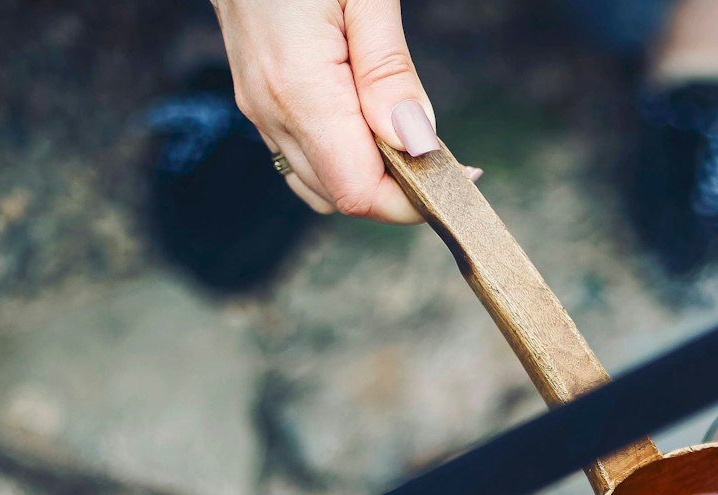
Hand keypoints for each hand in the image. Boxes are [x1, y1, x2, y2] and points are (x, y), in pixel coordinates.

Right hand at [213, 0, 444, 221]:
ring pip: (318, 184)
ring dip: (370, 177)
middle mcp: (271, 110)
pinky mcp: (258, 97)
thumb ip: (389, 71)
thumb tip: (416, 142)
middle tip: (447, 156)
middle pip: (340, 196)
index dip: (412, 200)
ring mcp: (258, 108)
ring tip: (409, 136)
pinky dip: (342, 157)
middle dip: (398, 191)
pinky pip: (302, 155)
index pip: (358, 191)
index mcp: (300, 90)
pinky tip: (372, 124)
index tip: (459, 175)